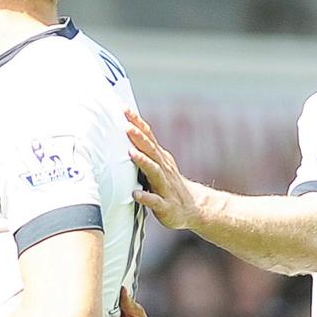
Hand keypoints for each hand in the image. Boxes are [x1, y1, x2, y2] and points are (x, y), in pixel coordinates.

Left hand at [125, 109, 202, 230]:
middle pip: (151, 150)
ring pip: (154, 172)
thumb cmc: (168, 185)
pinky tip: (135, 194)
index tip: (124, 109)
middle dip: (139, 137)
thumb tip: (126, 134)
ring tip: (131, 153)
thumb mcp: (157, 165)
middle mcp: (163, 169)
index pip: (148, 136)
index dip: (137, 123)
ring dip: (143, 162)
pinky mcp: (165, 205)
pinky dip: (145, 197)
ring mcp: (165, 186)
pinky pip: (155, 201)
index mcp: (160, 158)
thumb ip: (144, 151)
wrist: (193, 207)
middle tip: (126, 126)